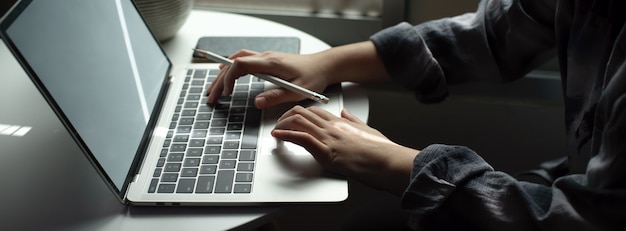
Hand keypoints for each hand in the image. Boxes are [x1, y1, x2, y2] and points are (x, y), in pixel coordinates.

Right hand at [206, 50, 330, 108]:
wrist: (324, 66)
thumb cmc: (314, 77)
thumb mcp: (298, 91)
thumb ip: (277, 96)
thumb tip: (257, 102)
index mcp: (271, 63)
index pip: (240, 64)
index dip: (229, 78)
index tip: (226, 93)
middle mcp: (266, 57)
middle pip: (234, 63)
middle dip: (220, 80)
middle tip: (211, 96)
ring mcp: (266, 58)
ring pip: (237, 61)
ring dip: (224, 74)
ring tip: (214, 88)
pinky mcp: (268, 62)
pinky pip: (244, 61)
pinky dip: (232, 69)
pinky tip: (227, 75)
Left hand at [271, 106, 419, 195]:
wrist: (387, 162)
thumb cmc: (380, 151)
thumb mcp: (367, 130)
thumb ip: (353, 121)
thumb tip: (344, 113)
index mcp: (340, 123)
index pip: (314, 110)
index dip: (299, 112)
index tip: (290, 118)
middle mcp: (332, 127)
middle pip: (303, 113)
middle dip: (286, 117)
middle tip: (278, 124)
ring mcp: (329, 138)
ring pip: (299, 122)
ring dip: (282, 125)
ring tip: (275, 130)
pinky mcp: (327, 152)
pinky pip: (302, 139)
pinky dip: (286, 136)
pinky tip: (278, 136)